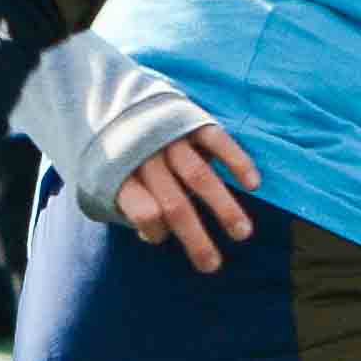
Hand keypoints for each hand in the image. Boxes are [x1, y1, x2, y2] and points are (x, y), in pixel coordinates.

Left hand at [111, 122, 260, 272]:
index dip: (153, 230)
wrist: (111, 95)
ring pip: (199, 177)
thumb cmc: (116, 152)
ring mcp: (170, 137)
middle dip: (195, 238)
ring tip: (242, 233)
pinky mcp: (191, 119)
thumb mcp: (107, 179)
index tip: (163, 238)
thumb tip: (153, 236)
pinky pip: (217, 141)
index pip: (142, 211)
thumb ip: (130, 207)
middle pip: (173, 203)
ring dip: (224, 207)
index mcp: (120, 173)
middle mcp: (145, 156)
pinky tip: (253, 184)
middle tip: (213, 265)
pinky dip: (236, 161)